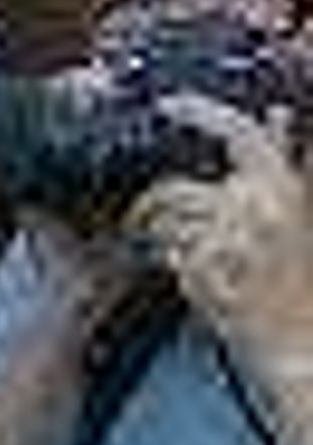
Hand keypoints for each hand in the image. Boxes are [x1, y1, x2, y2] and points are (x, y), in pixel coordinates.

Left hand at [136, 96, 312, 382]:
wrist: (301, 340)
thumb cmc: (301, 277)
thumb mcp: (301, 210)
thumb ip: (285, 160)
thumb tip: (277, 114)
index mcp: (282, 188)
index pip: (236, 132)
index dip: (199, 111)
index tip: (167, 104)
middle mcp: (254, 209)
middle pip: (176, 189)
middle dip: (156, 203)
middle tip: (147, 215)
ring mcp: (227, 243)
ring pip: (167, 224)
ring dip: (166, 238)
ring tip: (188, 255)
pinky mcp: (205, 275)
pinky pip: (171, 256)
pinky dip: (177, 265)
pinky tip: (202, 278)